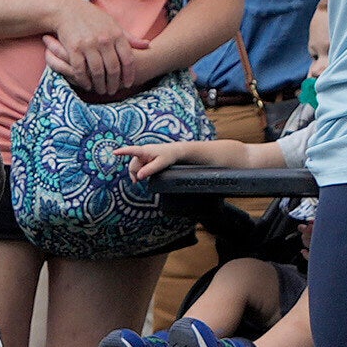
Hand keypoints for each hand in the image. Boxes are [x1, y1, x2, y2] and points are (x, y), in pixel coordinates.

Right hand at [45, 0, 137, 98]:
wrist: (67, 10)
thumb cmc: (92, 18)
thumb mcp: (113, 24)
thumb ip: (129, 37)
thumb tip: (147, 45)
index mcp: (116, 34)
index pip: (127, 59)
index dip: (129, 75)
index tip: (128, 84)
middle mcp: (104, 40)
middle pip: (113, 69)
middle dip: (113, 83)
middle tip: (112, 91)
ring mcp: (88, 45)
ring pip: (97, 72)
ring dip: (99, 85)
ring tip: (100, 91)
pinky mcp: (73, 49)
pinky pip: (80, 70)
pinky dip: (83, 80)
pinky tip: (86, 85)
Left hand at [122, 136, 282, 177]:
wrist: (231, 158)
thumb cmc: (211, 169)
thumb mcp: (189, 178)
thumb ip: (178, 182)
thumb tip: (171, 197)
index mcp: (169, 155)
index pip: (144, 152)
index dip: (130, 153)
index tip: (115, 153)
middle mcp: (170, 149)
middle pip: (141, 152)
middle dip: (131, 161)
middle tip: (135, 178)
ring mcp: (177, 149)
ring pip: (149, 153)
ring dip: (139, 164)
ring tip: (136, 178)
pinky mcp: (185, 151)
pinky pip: (165, 158)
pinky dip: (152, 166)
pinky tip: (143, 175)